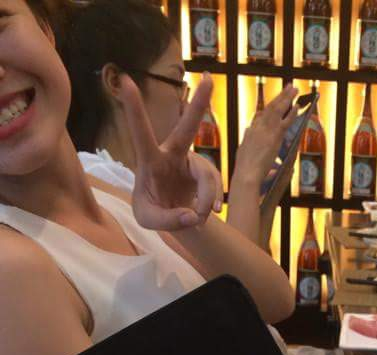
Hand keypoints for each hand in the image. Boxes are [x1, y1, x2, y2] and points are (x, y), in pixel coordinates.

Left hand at [119, 73, 221, 230]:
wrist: (172, 214)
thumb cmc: (153, 209)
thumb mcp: (149, 220)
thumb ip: (167, 220)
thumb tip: (193, 216)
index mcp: (150, 161)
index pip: (140, 133)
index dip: (134, 109)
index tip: (125, 81)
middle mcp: (173, 155)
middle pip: (188, 128)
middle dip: (199, 104)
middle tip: (207, 78)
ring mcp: (192, 162)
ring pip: (208, 177)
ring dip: (205, 201)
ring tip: (199, 218)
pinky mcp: (206, 173)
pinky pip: (216, 188)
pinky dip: (212, 204)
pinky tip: (210, 213)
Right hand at [234, 84, 298, 188]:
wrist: (246, 174)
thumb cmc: (244, 170)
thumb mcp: (243, 152)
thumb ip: (247, 141)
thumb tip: (248, 134)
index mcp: (250, 132)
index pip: (261, 116)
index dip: (270, 108)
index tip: (276, 102)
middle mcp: (257, 127)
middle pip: (270, 107)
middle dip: (280, 96)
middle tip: (288, 87)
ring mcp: (266, 130)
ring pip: (278, 109)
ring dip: (287, 97)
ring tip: (294, 88)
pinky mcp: (274, 136)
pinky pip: (285, 121)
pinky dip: (291, 112)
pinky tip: (297, 105)